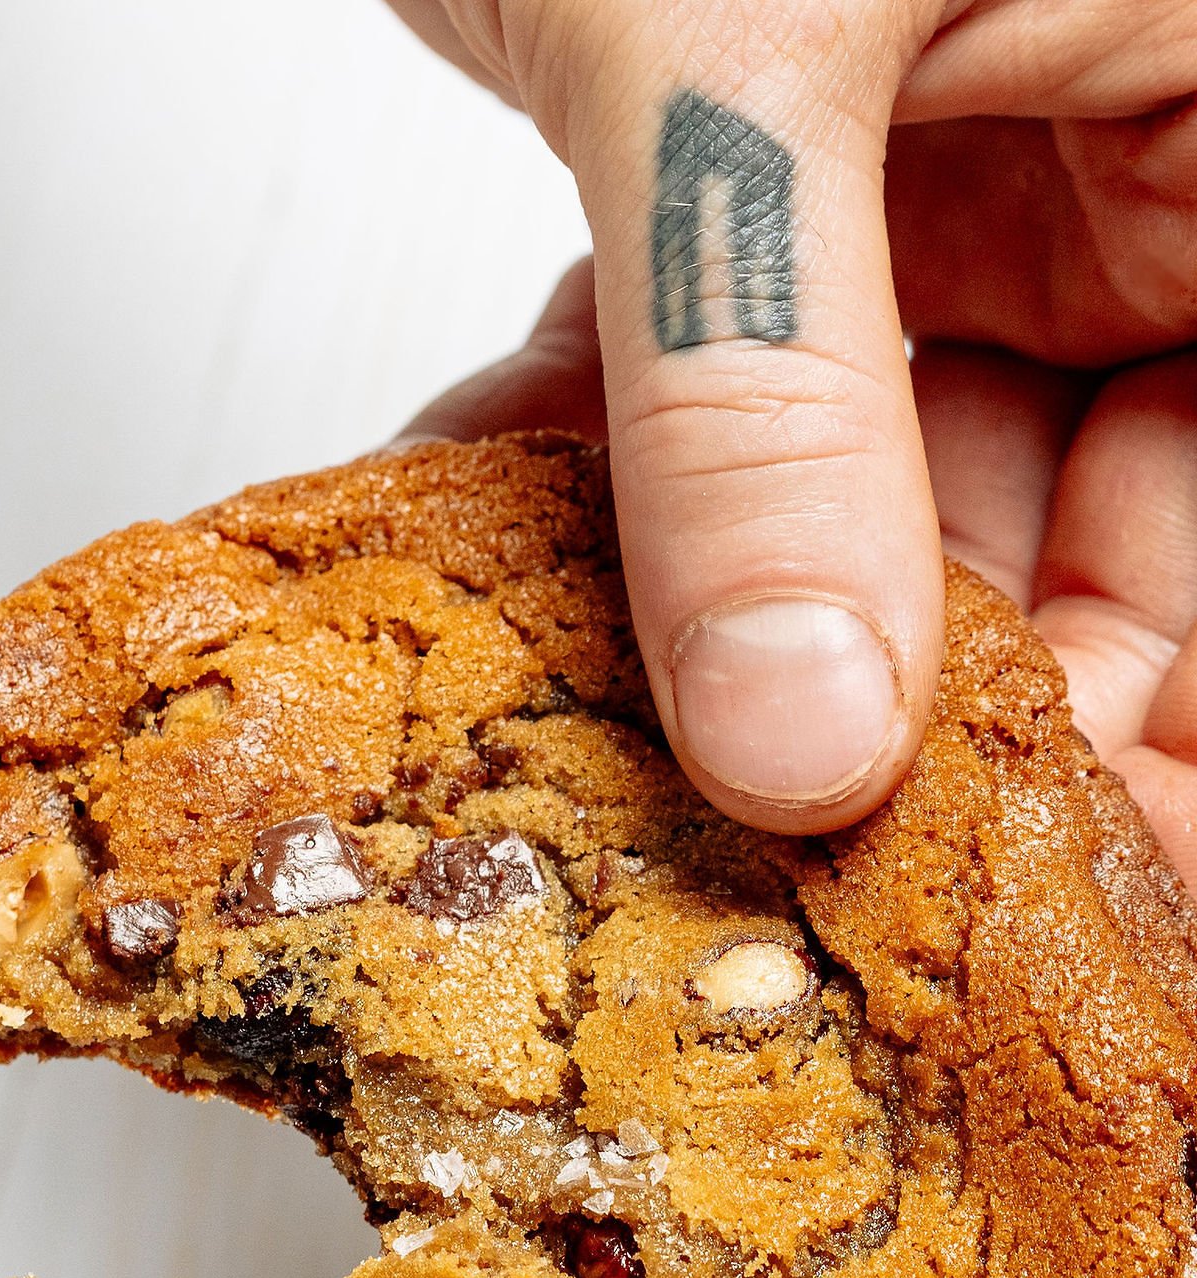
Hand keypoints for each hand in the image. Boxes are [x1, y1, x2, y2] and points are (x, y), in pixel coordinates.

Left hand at [387, 1, 1196, 866]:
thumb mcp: (744, 33)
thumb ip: (763, 385)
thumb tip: (798, 729)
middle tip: (740, 844)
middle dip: (876, 683)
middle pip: (1054, 519)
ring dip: (688, 592)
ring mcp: (936, 142)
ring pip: (849, 476)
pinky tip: (472, 532)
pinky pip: (691, 369)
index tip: (1008, 868)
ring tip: (570, 711)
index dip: (1137, 688)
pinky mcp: (760, 145)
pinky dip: (578, 453)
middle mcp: (1101, 122)